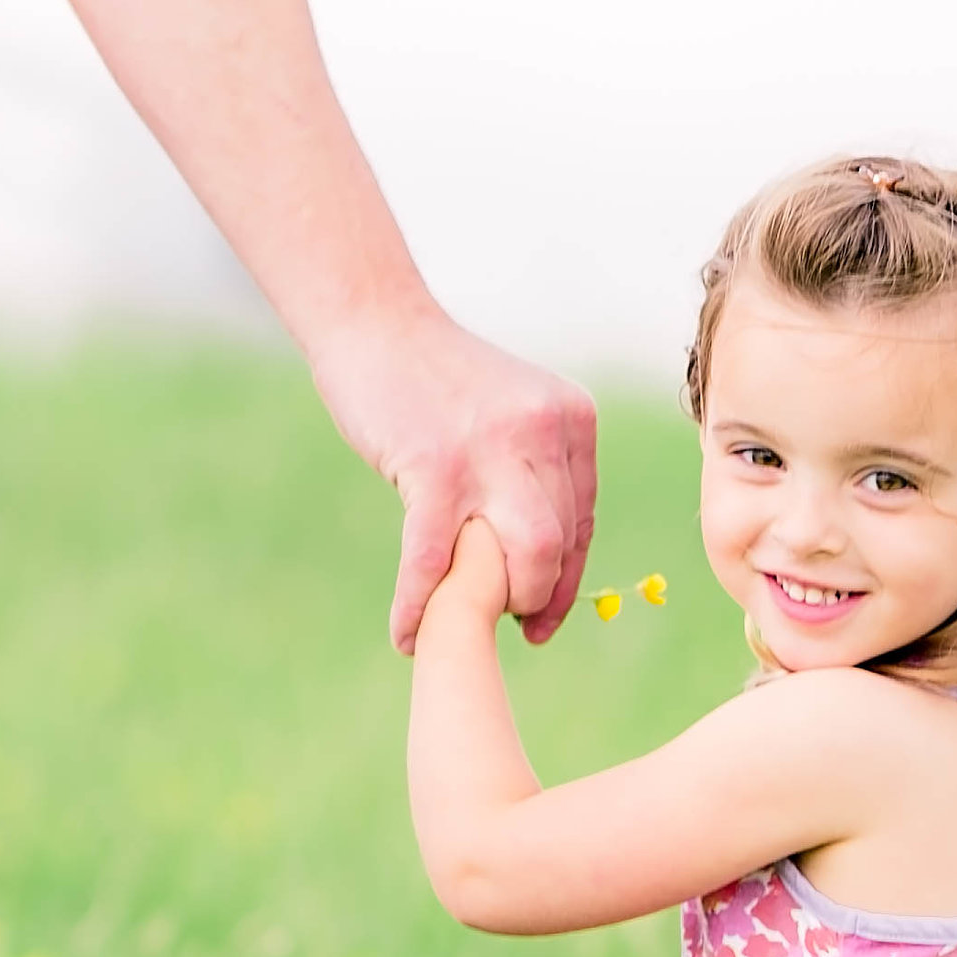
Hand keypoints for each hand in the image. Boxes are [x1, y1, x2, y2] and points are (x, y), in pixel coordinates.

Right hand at [309, 306, 597, 653]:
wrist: (374, 321)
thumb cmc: (436, 375)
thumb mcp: (513, 409)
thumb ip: (534, 466)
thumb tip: (540, 552)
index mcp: (570, 420)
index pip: (582, 520)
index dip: (565, 578)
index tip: (543, 613)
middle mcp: (542, 433)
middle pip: (559, 545)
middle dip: (537, 596)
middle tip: (508, 621)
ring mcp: (490, 450)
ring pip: (523, 557)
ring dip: (496, 603)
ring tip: (464, 620)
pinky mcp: (434, 466)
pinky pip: (436, 559)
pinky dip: (420, 606)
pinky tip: (407, 635)